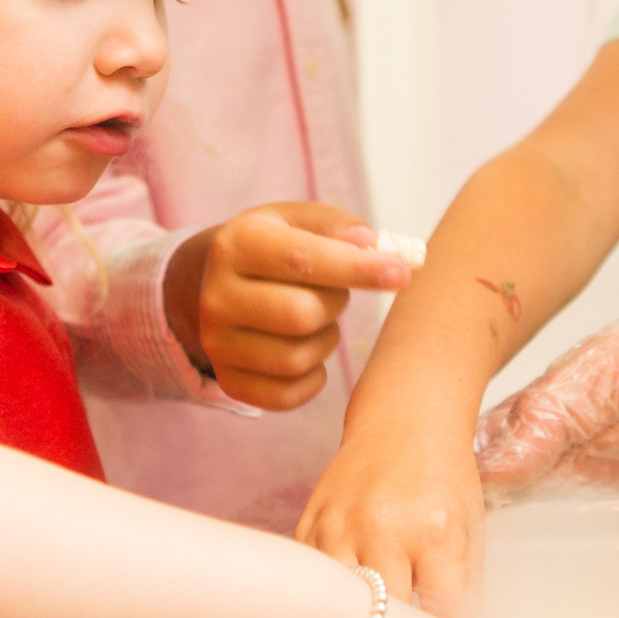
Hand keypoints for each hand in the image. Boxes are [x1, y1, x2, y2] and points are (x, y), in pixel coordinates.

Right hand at [165, 203, 412, 410]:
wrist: (217, 285)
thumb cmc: (275, 248)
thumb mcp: (298, 221)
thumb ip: (338, 226)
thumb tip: (372, 246)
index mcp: (236, 245)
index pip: (301, 259)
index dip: (357, 268)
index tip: (402, 273)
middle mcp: (216, 296)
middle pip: (300, 315)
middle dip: (335, 304)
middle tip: (334, 292)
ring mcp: (217, 343)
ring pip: (296, 359)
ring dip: (326, 340)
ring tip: (316, 318)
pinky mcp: (228, 381)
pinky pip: (286, 396)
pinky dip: (312, 377)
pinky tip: (307, 350)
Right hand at [297, 399, 484, 617]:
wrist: (402, 419)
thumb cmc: (444, 475)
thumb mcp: (472, 528)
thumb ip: (465, 589)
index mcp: (435, 533)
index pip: (438, 614)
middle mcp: (382, 529)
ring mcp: (339, 526)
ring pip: (336, 606)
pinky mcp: (309, 523)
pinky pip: (311, 580)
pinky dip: (322, 601)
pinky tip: (335, 615)